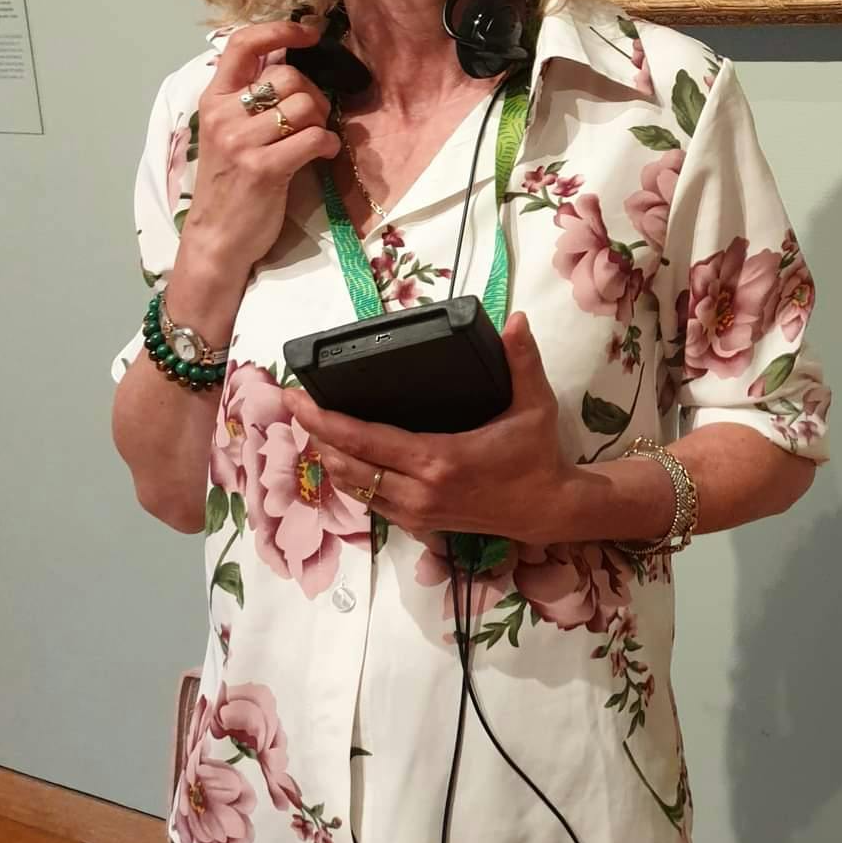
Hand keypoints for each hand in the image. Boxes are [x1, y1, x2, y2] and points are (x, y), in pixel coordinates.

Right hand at [180, 22, 340, 275]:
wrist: (217, 238)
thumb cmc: (231, 183)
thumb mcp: (230, 133)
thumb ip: (252, 99)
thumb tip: (293, 64)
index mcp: (213, 99)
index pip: (243, 44)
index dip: (280, 30)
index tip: (310, 33)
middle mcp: (223, 115)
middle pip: (288, 77)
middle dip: (314, 93)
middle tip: (314, 117)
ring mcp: (241, 141)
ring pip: (305, 106)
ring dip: (321, 122)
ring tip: (314, 140)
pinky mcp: (263, 168)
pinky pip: (315, 138)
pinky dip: (328, 145)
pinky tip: (322, 155)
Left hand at [285, 313, 601, 544]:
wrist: (547, 509)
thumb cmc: (537, 455)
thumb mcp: (535, 404)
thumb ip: (522, 361)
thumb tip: (515, 319)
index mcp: (439, 459)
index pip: (365, 440)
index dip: (324, 420)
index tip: (296, 399)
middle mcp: (419, 491)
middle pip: (347, 465)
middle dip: (315, 436)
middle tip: (294, 406)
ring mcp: (415, 512)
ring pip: (353, 487)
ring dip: (329, 458)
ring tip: (311, 428)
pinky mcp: (418, 523)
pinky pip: (370, 501)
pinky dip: (350, 478)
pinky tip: (342, 458)